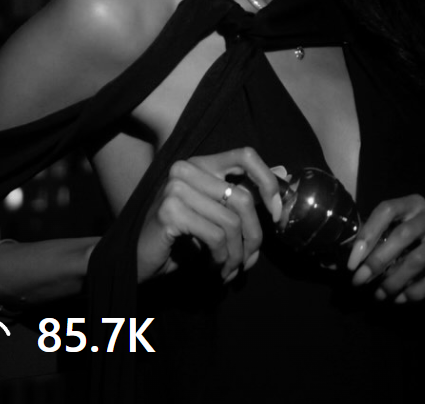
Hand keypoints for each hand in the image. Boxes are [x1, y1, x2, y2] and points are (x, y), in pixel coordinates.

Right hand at [137, 147, 281, 283]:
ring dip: (237, 254)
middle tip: (250, 259)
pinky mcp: (170, 212)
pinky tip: (215, 267)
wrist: (141, 257)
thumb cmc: (182, 236)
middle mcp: (188, 169)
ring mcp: (176, 188)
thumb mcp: (215, 213)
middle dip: (254, 236)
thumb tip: (283, 174)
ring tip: (231, 269)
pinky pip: (215, 236)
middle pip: (242, 198)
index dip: (268, 181)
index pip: (246, 155)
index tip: (276, 212)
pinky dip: (221, 258)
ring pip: (231, 222)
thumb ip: (244, 194)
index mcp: (202, 163)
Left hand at [346, 194, 424, 302]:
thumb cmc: (418, 247)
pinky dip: (418, 290)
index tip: (352, 262)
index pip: (387, 209)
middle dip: (378, 261)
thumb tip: (344, 262)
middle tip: (360, 282)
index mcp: (414, 202)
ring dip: (395, 280)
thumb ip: (378, 242)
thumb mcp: (398, 237)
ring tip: (380, 296)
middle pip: (402, 234)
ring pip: (419, 257)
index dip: (368, 234)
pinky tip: (403, 299)